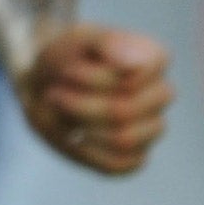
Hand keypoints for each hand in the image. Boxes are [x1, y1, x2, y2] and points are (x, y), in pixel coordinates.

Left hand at [16, 25, 171, 175]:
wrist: (44, 79)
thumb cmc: (66, 54)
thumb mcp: (76, 38)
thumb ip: (107, 42)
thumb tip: (137, 61)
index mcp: (154, 58)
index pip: (138, 78)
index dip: (97, 79)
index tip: (69, 70)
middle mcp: (159, 93)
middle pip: (126, 112)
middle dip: (82, 104)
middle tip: (54, 93)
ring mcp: (151, 127)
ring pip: (123, 140)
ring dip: (81, 126)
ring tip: (60, 111)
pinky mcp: (134, 156)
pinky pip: (119, 165)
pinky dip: (88, 152)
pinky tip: (72, 136)